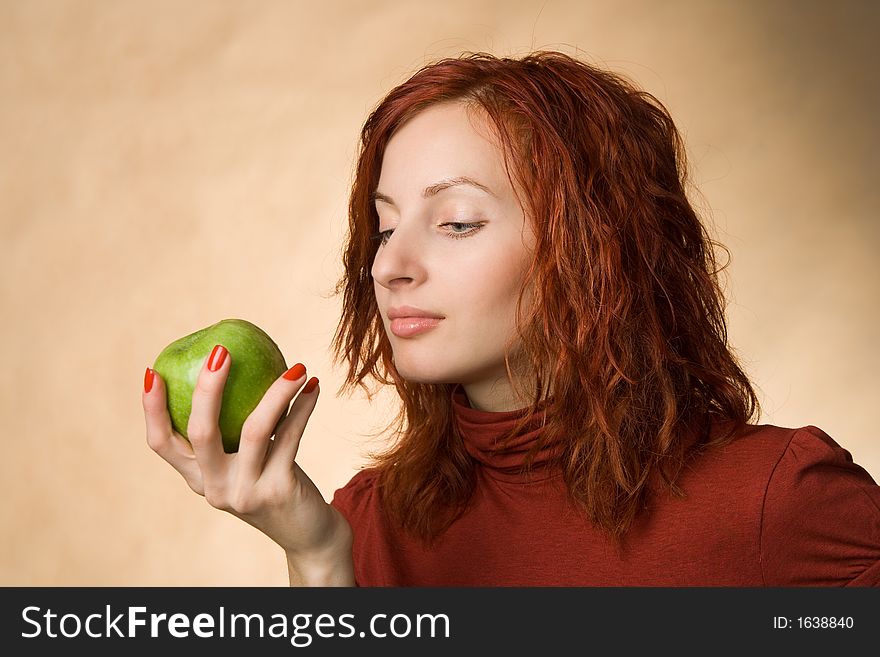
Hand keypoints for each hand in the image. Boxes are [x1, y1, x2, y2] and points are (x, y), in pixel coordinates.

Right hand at [142, 346, 353, 584]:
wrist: (306, 533)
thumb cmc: (273, 483)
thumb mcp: (246, 461)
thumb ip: (233, 430)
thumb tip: (231, 365)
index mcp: (198, 478)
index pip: (161, 443)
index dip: (152, 409)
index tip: (152, 372)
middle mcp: (215, 488)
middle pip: (200, 432)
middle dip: (207, 388)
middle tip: (221, 351)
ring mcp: (246, 492)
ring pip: (254, 430)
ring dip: (277, 392)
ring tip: (295, 365)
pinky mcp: (279, 490)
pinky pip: (291, 437)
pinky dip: (303, 408)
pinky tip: (313, 385)